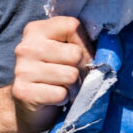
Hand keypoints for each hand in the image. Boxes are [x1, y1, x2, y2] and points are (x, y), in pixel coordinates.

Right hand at [12, 16, 93, 132]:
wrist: (28, 107)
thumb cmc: (54, 76)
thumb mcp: (65, 51)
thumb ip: (80, 43)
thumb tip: (110, 44)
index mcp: (36, 30)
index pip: (73, 26)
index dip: (84, 44)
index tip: (80, 56)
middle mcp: (26, 46)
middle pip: (75, 53)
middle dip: (80, 70)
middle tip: (71, 78)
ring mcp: (22, 69)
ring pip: (71, 75)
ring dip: (74, 87)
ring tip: (64, 88)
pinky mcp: (23, 91)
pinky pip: (61, 94)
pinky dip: (63, 99)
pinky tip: (54, 98)